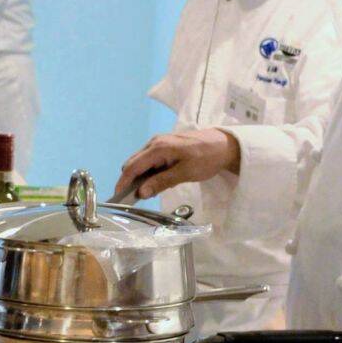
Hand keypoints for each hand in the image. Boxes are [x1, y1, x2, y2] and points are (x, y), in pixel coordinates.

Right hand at [116, 128, 239, 199]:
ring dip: (140, 177)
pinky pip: (150, 161)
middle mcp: (154, 143)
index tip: (118, 197)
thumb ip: (162, 182)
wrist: (224, 144)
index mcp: (158, 148)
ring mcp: (159, 144)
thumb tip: (142, 193)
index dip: (123, 182)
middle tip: (133, 199)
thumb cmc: (206, 158)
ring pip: (141, 163)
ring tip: (146, 193)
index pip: (133, 166)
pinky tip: (156, 182)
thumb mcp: (185, 173)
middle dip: (130, 181)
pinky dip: (148, 173)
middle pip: (133, 163)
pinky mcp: (165, 147)